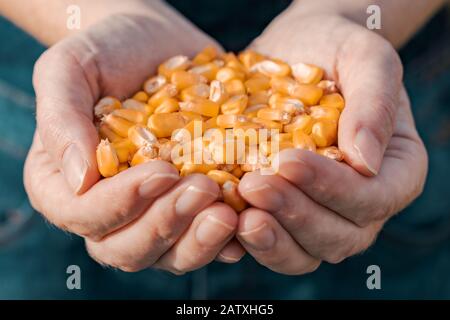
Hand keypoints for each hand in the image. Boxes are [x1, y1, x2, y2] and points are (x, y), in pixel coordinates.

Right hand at [24, 13, 242, 272]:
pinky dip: (225, 240)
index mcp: (65, 184)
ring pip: (167, 255)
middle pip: (126, 248)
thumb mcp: (71, 68)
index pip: (83, 214)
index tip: (162, 170)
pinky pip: (203, 240)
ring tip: (229, 212)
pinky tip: (246, 221)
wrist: (155, 44)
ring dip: (198, 240)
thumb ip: (61, 120)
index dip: (121, 202)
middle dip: (166, 224)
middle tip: (203, 189)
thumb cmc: (107, 53)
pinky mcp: (188, 209)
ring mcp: (151, 213)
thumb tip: (79, 180)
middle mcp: (107, 209)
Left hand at [235, 13, 427, 273]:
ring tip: (237, 213)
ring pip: (303, 253)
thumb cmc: (335, 49)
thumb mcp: (365, 57)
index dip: (331, 188)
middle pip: (338, 236)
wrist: (294, 51)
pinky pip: (269, 242)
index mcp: (394, 171)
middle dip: (294, 214)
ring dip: (270, 239)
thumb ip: (375, 103)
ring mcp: (319, 214)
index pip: (372, 198)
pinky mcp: (281, 214)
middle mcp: (360, 204)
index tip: (287, 161)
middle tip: (253, 184)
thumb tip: (366, 162)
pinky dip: (245, 240)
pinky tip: (221, 218)